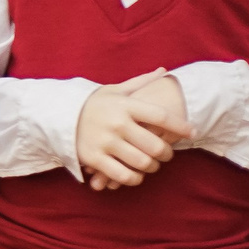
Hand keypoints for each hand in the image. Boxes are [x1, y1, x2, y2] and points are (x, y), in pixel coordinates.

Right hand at [75, 69, 190, 190]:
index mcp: (124, 105)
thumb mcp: (113, 90)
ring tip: (152, 164)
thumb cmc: (92, 104)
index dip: (181, 126)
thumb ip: (140, 83)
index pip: (161, 117)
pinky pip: (124, 176)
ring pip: (143, 163)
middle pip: (156, 146)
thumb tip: (163, 70)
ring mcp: (104, 142)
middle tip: (167, 153)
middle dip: (167, 153)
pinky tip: (135, 174)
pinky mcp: (93, 159)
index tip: (192, 132)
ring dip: (153, 167)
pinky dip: (135, 178)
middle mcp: (116, 124)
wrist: (56, 115)